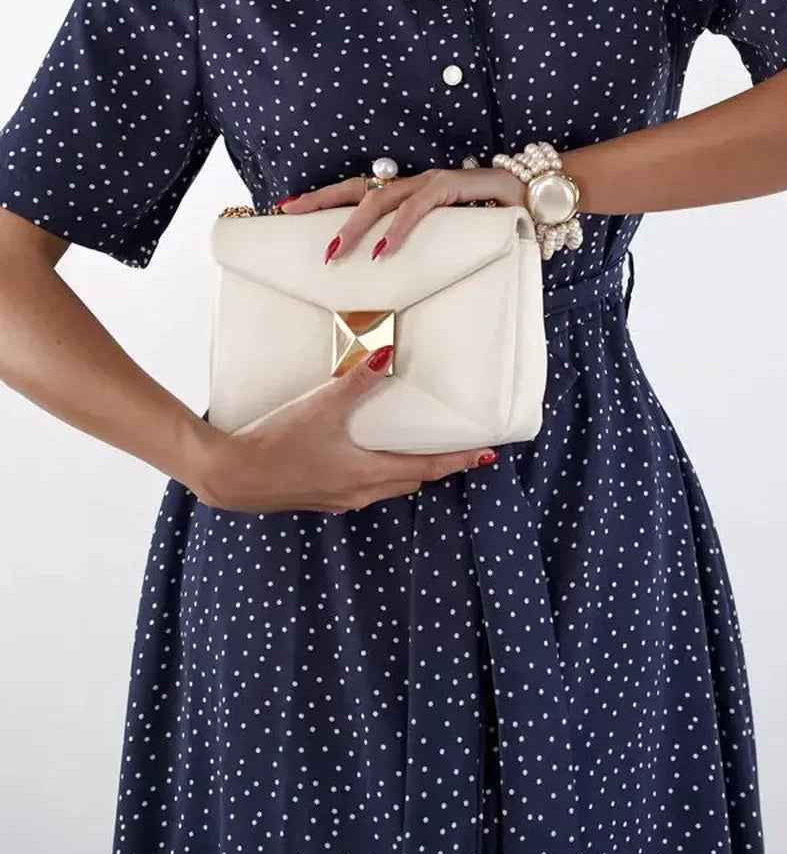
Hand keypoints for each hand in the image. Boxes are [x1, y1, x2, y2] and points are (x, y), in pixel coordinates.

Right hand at [187, 344, 496, 514]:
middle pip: (412, 481)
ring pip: (388, 488)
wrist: (232, 476)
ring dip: (407, 473)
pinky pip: (363, 490)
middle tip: (458, 451)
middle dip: (437, 467)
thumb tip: (385, 353)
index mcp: (369, 473)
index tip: (487, 454)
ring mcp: (339, 499)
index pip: (428, 467)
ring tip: (419, 452)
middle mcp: (360, 493)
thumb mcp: (321, 406)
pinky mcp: (320, 498)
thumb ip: (356, 381)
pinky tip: (368, 459)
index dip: (460, 460)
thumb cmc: (278, 443)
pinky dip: (379, 475)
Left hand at [274, 164, 522, 262]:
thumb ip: (428, 250)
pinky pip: (420, 208)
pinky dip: (399, 229)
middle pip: (358, 189)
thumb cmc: (495, 216)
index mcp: (411, 192)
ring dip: (356, 225)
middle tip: (290, 216)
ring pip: (383, 198)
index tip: (288, 209)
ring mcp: (433, 182)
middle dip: (322, 202)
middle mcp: (416, 182)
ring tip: (336, 252)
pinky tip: (384, 250)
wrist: (538, 194)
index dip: (324, 199)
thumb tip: (394, 281)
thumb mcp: (452, 236)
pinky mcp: (453, 186)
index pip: (359, 192)